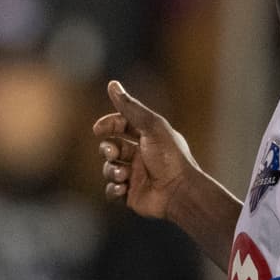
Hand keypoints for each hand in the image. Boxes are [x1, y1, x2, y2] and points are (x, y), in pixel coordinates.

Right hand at [92, 80, 198, 219]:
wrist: (181, 193)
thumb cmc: (171, 158)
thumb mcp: (152, 126)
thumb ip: (130, 107)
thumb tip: (112, 84)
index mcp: (149, 138)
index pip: (121, 126)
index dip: (108, 125)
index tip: (98, 129)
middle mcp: (142, 156)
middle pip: (111, 147)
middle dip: (107, 149)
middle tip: (112, 153)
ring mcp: (136, 176)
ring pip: (109, 168)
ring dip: (111, 170)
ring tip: (123, 175)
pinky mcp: (131, 196)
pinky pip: (111, 190)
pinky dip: (112, 189)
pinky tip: (122, 188)